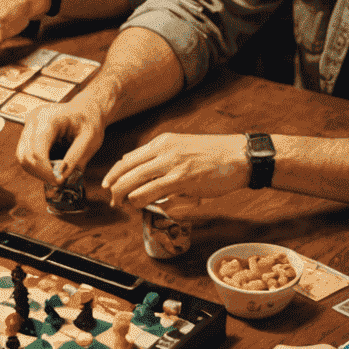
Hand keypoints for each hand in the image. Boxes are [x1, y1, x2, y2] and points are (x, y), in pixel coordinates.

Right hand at [15, 94, 108, 184]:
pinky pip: (25, 153)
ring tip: (55, 174)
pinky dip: (36, 165)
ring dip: (36, 171)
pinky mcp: (28, 132)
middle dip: (40, 173)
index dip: (45, 171)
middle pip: (25, 155)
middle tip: (58, 181)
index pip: (37, 151)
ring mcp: (28, 124)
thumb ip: (75, 159)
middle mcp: (34, 119)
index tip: (59, 182)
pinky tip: (50, 167)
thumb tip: (60, 177)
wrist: (86, 109)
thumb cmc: (90, 122)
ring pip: (22, 156)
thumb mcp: (90, 140)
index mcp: (49, 118)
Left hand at [102, 132, 248, 208]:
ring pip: (134, 182)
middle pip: (126, 170)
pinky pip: (151, 192)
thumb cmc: (214, 155)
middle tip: (113, 201)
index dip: (114, 174)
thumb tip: (140, 168)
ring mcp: (172, 164)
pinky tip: (140, 205)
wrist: (240, 156)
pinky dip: (140, 200)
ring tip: (125, 205)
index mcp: (162, 142)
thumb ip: (161, 157)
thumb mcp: (182, 147)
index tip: (108, 184)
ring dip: (124, 197)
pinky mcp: (182, 179)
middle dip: (114, 188)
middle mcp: (163, 150)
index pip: (128, 158)